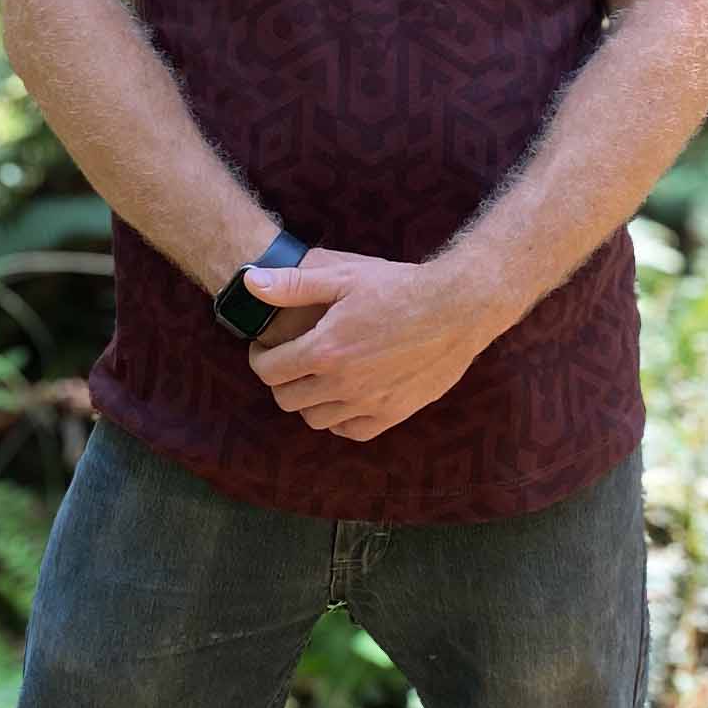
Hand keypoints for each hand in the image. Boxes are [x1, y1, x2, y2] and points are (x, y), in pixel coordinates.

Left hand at [243, 246, 495, 439]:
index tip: (264, 349)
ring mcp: (370, 403)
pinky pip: (352, 431)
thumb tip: (250, 284)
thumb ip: (293, 284)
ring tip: (314, 379)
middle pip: (288, 400)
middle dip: (279, 381)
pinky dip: (340, 419)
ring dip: (307, 401)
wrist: (458, 307)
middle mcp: (344, 383)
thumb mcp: (344, 275)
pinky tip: (343, 398)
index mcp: (326, 350)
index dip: (259, 359)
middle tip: (287, 363)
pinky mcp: (394, 413)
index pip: (270, 371)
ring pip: (316, 420)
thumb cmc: (400, 286)